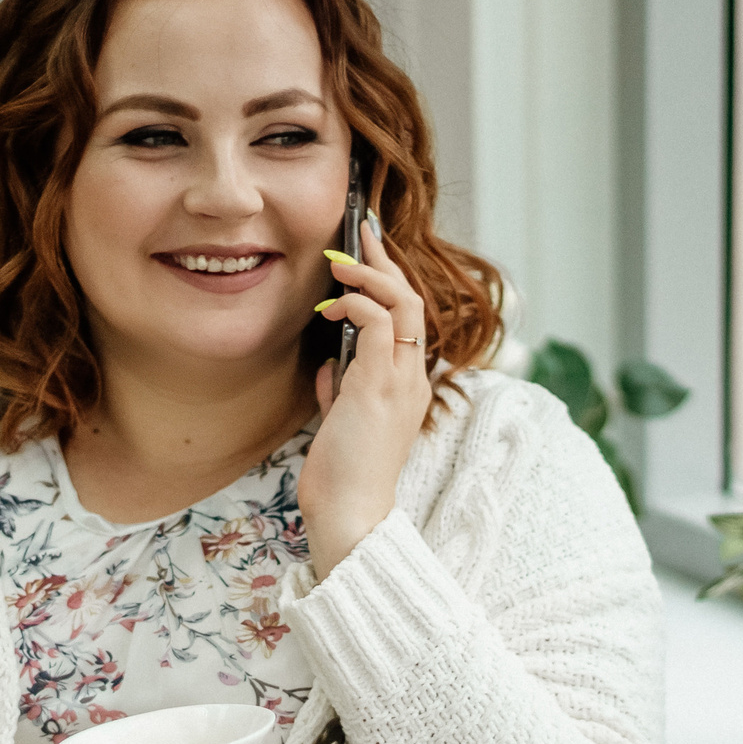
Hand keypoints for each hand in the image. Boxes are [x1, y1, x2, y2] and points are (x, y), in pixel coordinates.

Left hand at [304, 214, 432, 577]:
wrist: (350, 513)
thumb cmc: (343, 476)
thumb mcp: (341, 424)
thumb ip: (341, 391)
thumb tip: (329, 365)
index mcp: (408, 387)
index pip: (409, 320)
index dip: (390, 281)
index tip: (366, 254)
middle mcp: (413, 379)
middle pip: (413, 300)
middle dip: (385, 261)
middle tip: (360, 230)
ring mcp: (401, 381)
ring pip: (403, 304)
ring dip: (370, 275)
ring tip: (341, 261)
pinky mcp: (379, 386)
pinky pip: (379, 324)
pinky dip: (355, 304)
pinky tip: (331, 306)